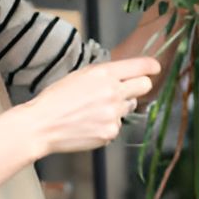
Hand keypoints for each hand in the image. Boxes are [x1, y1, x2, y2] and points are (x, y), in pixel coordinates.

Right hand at [24, 57, 157, 155]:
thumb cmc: (57, 98)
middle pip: (145, 86)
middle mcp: (113, 92)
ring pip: (131, 106)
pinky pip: (118, 125)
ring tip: (96, 109)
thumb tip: (124, 76)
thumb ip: (105, 74)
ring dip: (119, 106)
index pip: (140, 66)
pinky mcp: (111, 132)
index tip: (155, 67)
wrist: (42, 125)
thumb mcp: (80, 75)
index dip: (150, 66)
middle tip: (127, 89)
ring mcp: (114, 114)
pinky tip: (90, 123)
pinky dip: (108, 124)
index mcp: (104, 73)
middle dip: (139, 86)